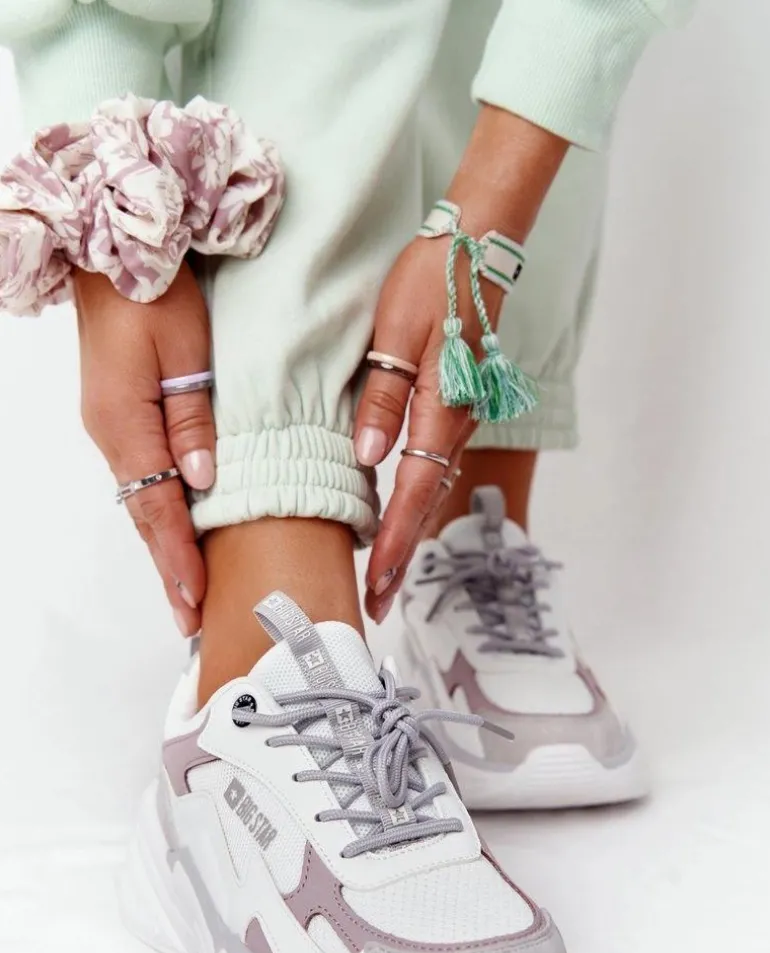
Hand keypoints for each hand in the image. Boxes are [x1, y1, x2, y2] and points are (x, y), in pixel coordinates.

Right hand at [74, 263, 214, 635]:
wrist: (114, 251)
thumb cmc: (153, 291)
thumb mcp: (184, 352)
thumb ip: (194, 419)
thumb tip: (203, 479)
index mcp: (128, 424)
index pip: (160, 508)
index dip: (180, 558)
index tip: (196, 601)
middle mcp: (114, 434)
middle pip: (147, 516)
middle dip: (170, 570)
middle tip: (192, 619)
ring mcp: (112, 426)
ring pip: (144, 501)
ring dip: (166, 547)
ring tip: (187, 591)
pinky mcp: (119, 415)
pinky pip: (143, 478)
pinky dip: (161, 514)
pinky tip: (174, 532)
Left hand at [354, 104, 569, 622]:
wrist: (479, 243)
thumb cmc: (433, 280)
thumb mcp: (396, 334)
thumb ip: (383, 397)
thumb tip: (368, 458)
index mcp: (440, 410)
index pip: (411, 494)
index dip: (394, 546)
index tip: (378, 588)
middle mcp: (455, 424)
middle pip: (423, 504)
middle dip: (400, 556)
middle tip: (376, 604)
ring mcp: (459, 417)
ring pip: (429, 488)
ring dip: (406, 532)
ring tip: (382, 573)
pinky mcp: (456, 404)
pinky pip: (432, 464)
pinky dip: (413, 499)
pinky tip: (395, 513)